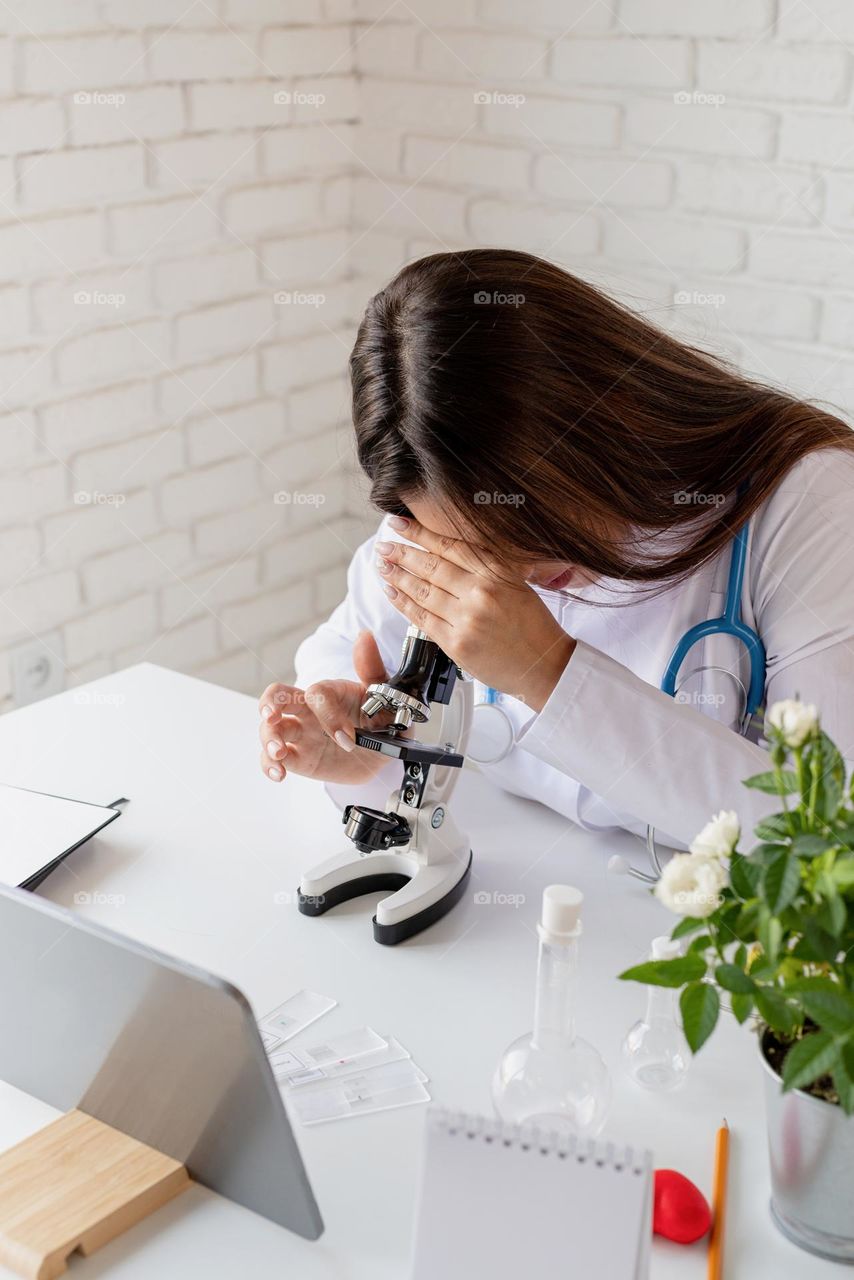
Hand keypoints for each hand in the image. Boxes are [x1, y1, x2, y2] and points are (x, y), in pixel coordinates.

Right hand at [258, 631, 393, 784]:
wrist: (382, 752)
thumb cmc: (380, 719)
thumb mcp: (384, 696)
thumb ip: (372, 668)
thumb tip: (365, 636)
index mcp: (329, 693)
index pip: (317, 693)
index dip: (328, 714)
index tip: (348, 737)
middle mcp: (309, 710)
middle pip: (277, 697)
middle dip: (270, 704)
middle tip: (272, 718)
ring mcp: (301, 733)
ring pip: (270, 729)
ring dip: (269, 739)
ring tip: (280, 754)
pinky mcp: (297, 757)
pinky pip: (273, 759)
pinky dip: (269, 765)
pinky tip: (279, 773)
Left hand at [375, 516, 574, 712]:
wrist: (545, 666)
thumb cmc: (533, 627)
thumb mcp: (517, 585)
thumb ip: (486, 569)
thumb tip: (448, 554)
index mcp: (497, 573)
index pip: (450, 546)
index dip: (420, 533)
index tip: (399, 524)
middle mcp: (480, 592)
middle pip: (431, 567)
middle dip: (402, 553)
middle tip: (383, 545)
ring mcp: (466, 619)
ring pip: (422, 592)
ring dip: (397, 577)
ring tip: (382, 566)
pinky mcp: (456, 644)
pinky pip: (422, 619)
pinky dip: (404, 604)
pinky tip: (391, 592)